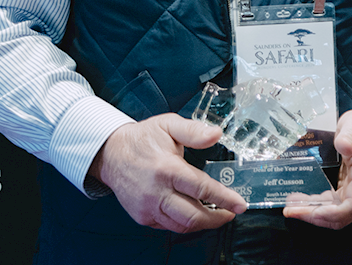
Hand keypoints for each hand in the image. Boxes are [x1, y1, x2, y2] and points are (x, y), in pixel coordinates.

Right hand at [92, 114, 246, 232]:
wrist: (110, 154)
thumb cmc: (142, 139)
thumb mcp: (168, 125)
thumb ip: (194, 130)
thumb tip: (216, 134)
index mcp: (167, 169)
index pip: (202, 189)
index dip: (225, 199)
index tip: (241, 205)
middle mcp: (157, 192)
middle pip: (193, 215)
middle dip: (217, 218)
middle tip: (231, 213)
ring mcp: (148, 207)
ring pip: (181, 225)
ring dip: (202, 223)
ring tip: (217, 215)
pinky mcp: (142, 216)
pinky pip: (168, 226)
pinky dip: (184, 223)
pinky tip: (194, 214)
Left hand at [283, 110, 351, 228]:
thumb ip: (350, 134)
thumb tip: (344, 146)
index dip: (334, 212)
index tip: (314, 211)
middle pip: (341, 216)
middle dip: (314, 216)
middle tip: (291, 209)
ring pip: (334, 215)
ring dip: (311, 214)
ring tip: (291, 206)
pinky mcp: (346, 192)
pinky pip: (330, 206)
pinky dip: (314, 207)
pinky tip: (300, 201)